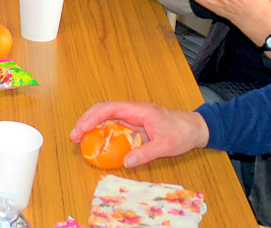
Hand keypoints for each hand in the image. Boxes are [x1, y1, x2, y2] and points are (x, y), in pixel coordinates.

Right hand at [70, 101, 209, 167]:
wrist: (196, 128)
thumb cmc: (183, 133)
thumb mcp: (166, 145)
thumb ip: (146, 153)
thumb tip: (125, 162)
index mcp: (139, 110)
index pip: (110, 108)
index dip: (92, 117)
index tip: (81, 129)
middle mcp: (133, 111)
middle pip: (103, 110)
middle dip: (86, 121)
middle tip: (73, 137)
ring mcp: (133, 118)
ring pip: (106, 117)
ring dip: (91, 126)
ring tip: (79, 139)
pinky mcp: (134, 126)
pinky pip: (114, 127)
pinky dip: (102, 133)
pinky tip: (96, 143)